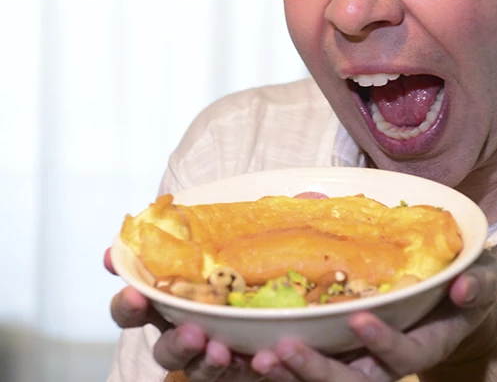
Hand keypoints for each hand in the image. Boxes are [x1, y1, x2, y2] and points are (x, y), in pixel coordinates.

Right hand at [106, 191, 334, 381]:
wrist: (316, 331)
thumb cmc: (286, 278)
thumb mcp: (289, 246)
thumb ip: (292, 224)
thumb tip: (311, 199)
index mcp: (185, 282)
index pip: (142, 272)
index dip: (123, 265)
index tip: (112, 257)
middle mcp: (183, 315)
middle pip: (141, 319)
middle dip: (134, 311)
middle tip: (146, 298)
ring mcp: (205, 347)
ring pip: (177, 356)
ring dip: (187, 351)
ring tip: (215, 347)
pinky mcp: (234, 371)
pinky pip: (227, 377)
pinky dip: (237, 370)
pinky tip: (256, 361)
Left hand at [246, 250, 496, 381]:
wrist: (451, 308)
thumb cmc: (465, 288)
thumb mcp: (480, 280)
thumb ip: (477, 285)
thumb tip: (463, 287)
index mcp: (424, 345)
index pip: (404, 356)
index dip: (383, 342)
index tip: (359, 319)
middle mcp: (389, 364)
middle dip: (318, 371)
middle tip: (284, 349)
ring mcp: (363, 363)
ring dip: (291, 376)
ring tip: (256, 359)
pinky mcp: (342, 355)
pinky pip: (309, 370)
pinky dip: (280, 366)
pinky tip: (247, 354)